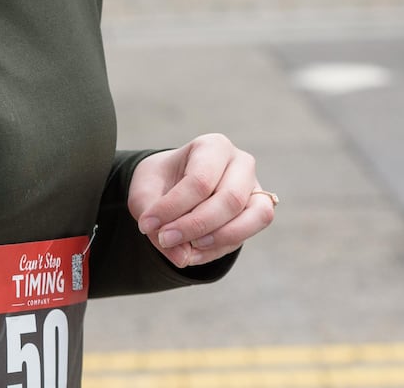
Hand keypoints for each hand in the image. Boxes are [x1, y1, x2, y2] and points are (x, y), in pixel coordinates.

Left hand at [127, 133, 274, 268]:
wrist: (172, 185)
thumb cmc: (160, 184)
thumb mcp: (144, 193)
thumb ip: (155, 218)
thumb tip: (182, 258)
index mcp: (213, 146)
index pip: (199, 180)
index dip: (173, 207)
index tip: (147, 225)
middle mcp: (241, 163)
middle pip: (230, 199)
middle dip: (195, 226)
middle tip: (165, 240)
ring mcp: (255, 188)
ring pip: (253, 216)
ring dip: (217, 239)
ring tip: (185, 249)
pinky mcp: (258, 212)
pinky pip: (251, 233)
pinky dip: (223, 247)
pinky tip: (195, 252)